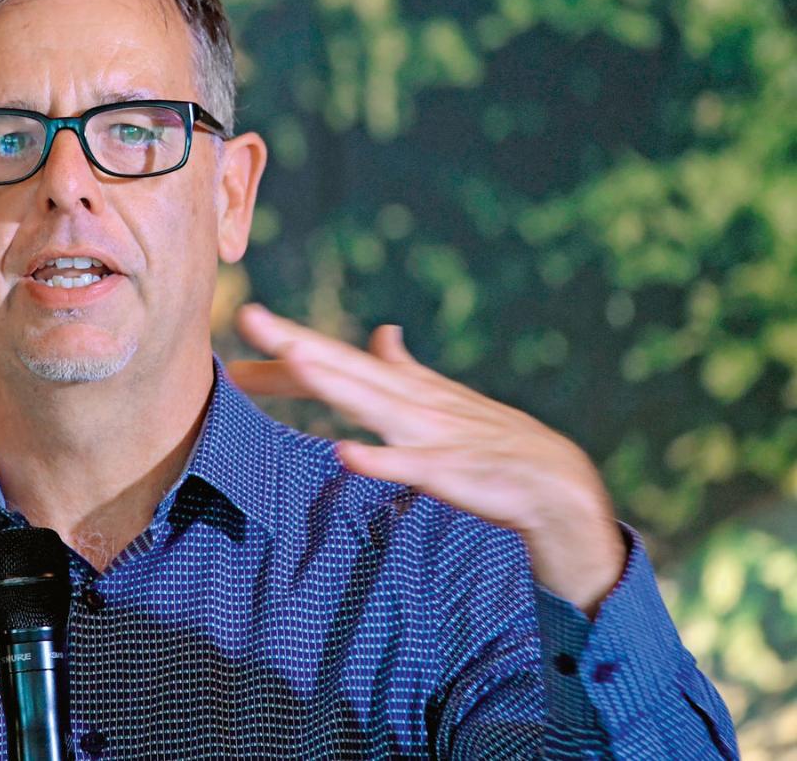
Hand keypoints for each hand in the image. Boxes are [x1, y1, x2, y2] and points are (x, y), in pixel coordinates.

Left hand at [227, 304, 626, 616]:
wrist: (555, 484)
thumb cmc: (491, 444)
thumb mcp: (443, 399)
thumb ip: (406, 369)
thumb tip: (384, 332)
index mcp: (404, 388)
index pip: (337, 359)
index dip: (291, 342)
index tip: (245, 321)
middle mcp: (411, 401)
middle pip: (344, 368)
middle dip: (296, 343)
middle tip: (248, 316)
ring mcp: (430, 434)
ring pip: (373, 404)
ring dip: (332, 382)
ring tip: (293, 358)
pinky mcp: (449, 472)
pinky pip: (409, 467)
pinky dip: (378, 459)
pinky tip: (345, 453)